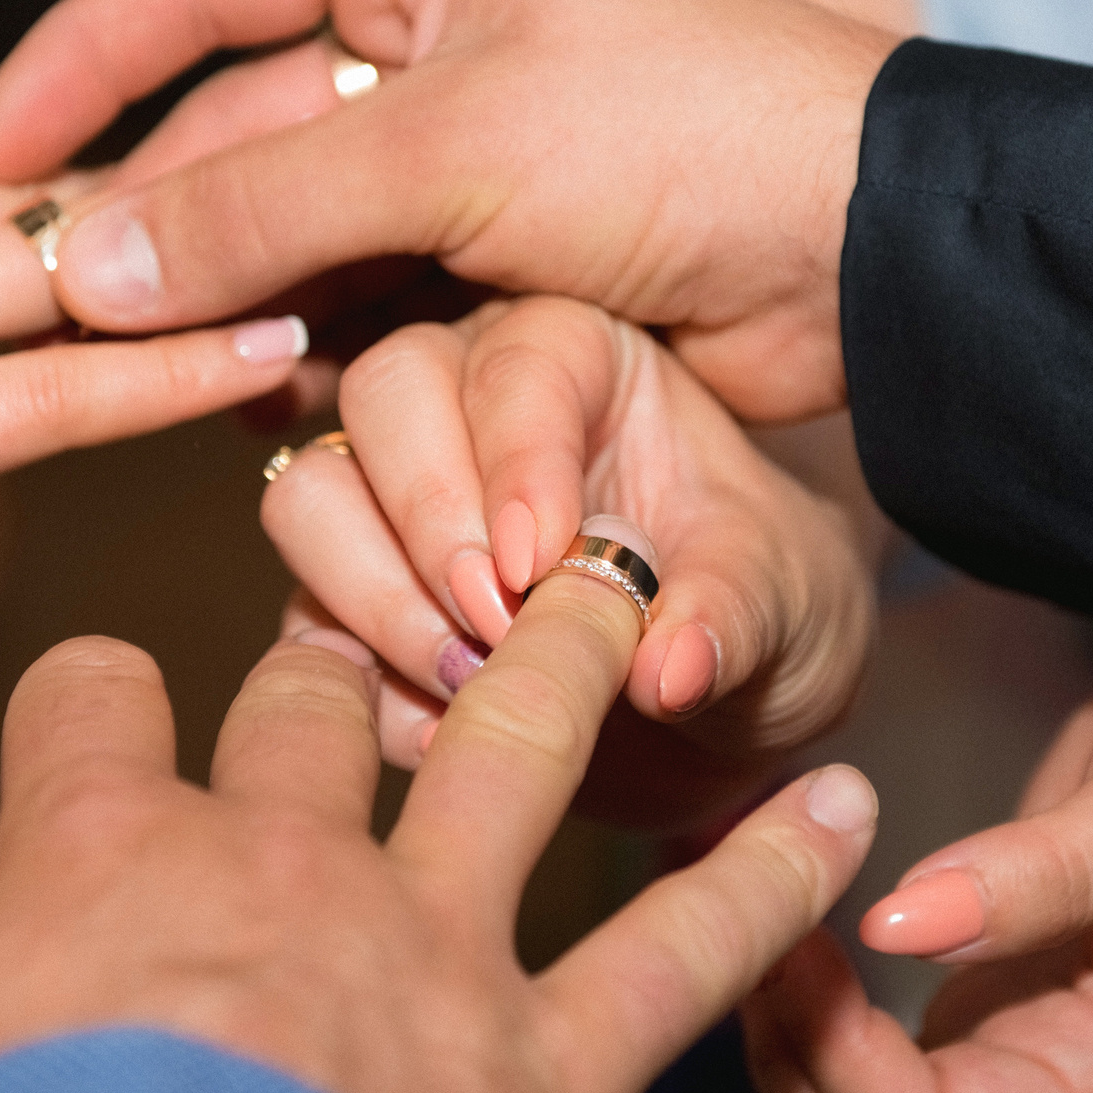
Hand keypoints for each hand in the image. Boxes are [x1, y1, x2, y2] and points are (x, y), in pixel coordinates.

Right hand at [0, 0, 904, 421]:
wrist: (860, 259)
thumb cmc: (682, 135)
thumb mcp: (448, 150)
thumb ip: (257, 207)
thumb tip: (86, 261)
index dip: (84, 59)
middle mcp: (427, 32)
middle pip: (234, 126)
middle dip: (165, 220)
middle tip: (70, 311)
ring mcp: (459, 150)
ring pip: (290, 231)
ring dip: (238, 303)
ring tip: (181, 375)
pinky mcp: (490, 255)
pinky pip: (357, 299)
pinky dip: (313, 349)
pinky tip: (278, 401)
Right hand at [0, 573, 882, 1092]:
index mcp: (90, 855)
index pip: (90, 708)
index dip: (96, 694)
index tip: (102, 695)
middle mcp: (272, 858)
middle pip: (315, 699)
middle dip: (341, 645)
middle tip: (371, 618)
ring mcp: (425, 945)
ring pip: (513, 744)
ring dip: (577, 655)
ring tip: (631, 584)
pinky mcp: (545, 1065)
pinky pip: (676, 944)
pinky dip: (762, 876)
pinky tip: (835, 807)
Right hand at [263, 295, 877, 829]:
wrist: (730, 713)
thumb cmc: (764, 613)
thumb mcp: (790, 605)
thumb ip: (734, 618)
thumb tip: (668, 669)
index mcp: (585, 358)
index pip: (518, 359)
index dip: (519, 456)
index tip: (544, 562)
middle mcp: (468, 403)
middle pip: (384, 393)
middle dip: (428, 516)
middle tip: (496, 625)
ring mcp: (394, 504)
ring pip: (309, 494)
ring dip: (374, 596)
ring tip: (472, 681)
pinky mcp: (353, 607)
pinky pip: (303, 624)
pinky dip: (360, 687)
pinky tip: (443, 734)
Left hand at [743, 669, 1092, 1092]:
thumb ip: (1044, 872)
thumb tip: (905, 922)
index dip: (842, 1058)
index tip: (792, 942)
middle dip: (798, 1083)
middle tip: (757, 945)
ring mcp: (1013, 1078)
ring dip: (788, 1066)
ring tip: (758, 936)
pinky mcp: (975, 1034)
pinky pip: (863, 1082)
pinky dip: (804, 1030)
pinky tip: (779, 938)